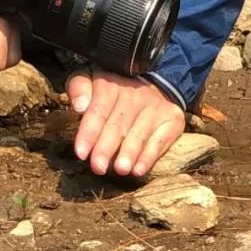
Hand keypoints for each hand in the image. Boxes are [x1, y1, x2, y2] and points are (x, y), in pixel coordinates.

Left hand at [68, 69, 185, 177]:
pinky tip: (138, 169)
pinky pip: (160, 141)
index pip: (99, 109)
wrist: (153, 84)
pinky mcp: (172, 119)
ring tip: (120, 169)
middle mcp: (134, 94)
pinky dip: (149, 157)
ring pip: (139, 134)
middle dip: (106, 147)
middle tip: (98, 166)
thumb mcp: (91, 80)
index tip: (81, 152)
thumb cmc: (113, 91)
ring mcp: (155, 107)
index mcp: (110, 84)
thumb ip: (79, 88)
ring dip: (129, 153)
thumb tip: (79, 105)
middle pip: (118, 124)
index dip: (89, 132)